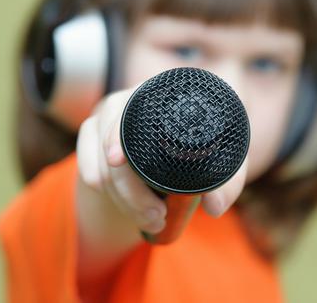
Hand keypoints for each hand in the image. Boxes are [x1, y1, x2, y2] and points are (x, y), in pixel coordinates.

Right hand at [76, 86, 248, 238]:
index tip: (117, 161)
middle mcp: (136, 99)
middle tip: (157, 217)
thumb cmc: (207, 150)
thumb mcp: (223, 165)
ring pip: (103, 160)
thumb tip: (214, 207)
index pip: (138, 105)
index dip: (122, 131)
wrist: (183, 152)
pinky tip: (121, 205)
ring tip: (150, 220)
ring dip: (121, 197)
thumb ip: (228, 185)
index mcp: (168, 96)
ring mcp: (112, 115)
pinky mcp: (95, 134)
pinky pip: (88, 164)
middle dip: (130, 188)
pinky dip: (102, 189)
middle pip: (116, 140)